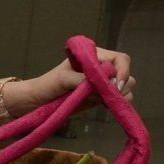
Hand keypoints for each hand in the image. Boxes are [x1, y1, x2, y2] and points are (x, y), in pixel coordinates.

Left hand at [7, 46, 135, 115]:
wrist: (37, 102)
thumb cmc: (47, 85)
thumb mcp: (62, 79)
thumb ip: (82, 79)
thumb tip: (100, 83)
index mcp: (94, 56)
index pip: (120, 59)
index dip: (122, 71)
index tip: (114, 85)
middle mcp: (102, 68)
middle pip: (125, 74)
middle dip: (120, 86)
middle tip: (104, 96)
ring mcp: (103, 84)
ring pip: (125, 88)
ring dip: (118, 96)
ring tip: (98, 101)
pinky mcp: (101, 97)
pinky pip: (118, 100)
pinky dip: (116, 104)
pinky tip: (103, 106)